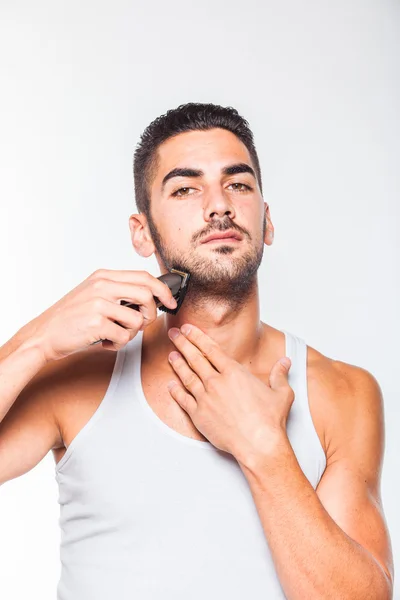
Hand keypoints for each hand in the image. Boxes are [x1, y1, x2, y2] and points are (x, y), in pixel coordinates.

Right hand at [21, 269, 176, 361]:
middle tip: (142, 324)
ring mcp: (98, 304)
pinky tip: (103, 342)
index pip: (143, 277)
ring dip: (131, 333)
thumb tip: (152, 298)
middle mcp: (102, 286)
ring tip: (114, 335)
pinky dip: (117, 344)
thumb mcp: (92, 294)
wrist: (42, 335)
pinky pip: (124, 336)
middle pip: (147, 294)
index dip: (162, 290)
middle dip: (152, 313)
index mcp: (103, 277)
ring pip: (138, 319)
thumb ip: (118, 292)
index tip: (170, 302)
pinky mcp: (96, 323)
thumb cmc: (70, 318)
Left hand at [167, 323, 293, 463]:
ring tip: (171, 355)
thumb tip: (286, 362)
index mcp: (234, 373)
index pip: (211, 349)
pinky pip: (183, 399)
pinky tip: (170, 385)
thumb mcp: (281, 393)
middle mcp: (217, 383)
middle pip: (195, 358)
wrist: (258, 444)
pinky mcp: (199, 415)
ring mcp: (205, 398)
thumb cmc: (269, 420)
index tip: (189, 329)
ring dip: (178, 364)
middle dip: (183, 344)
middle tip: (174, 334)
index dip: (198, 337)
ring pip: (187, 376)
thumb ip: (280, 375)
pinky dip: (175, 391)